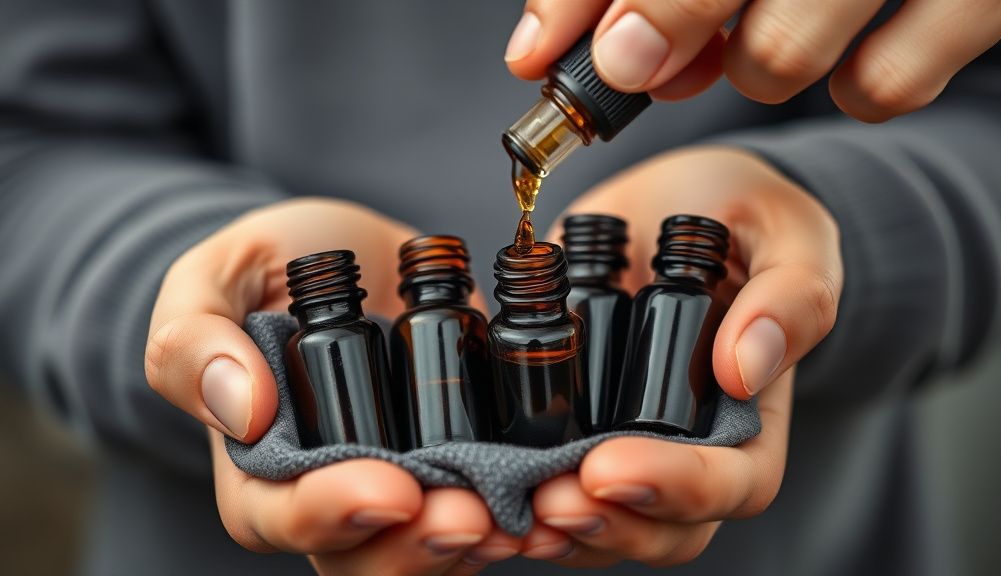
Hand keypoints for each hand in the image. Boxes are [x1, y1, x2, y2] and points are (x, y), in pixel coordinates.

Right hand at [145, 198, 509, 573]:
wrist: (346, 249)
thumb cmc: (268, 262)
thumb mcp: (216, 277)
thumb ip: (194, 338)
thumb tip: (241, 408)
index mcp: (258, 460)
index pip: (277, 517)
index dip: (329, 514)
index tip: (387, 492)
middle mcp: (329, 486)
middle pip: (362, 554)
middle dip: (415, 546)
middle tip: (469, 517)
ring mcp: (400, 475)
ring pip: (427, 546)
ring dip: (473, 539)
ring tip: (516, 516)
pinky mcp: (457, 454)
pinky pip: (484, 503)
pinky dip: (517, 505)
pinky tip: (549, 491)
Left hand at [505, 0, 1000, 121]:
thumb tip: (548, 43)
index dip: (576, 2)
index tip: (537, 57)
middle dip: (662, 30)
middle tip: (647, 60)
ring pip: (777, 58)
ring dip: (756, 66)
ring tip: (773, 31)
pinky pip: (881, 90)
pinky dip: (854, 90)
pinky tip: (854, 52)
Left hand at [521, 147, 841, 565]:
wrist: (679, 194)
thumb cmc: (750, 214)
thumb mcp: (788, 235)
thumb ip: (790, 296)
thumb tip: (744, 368)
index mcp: (751, 416)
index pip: (733, 484)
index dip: (677, 491)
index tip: (611, 469)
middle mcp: (688, 443)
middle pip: (662, 526)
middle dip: (605, 524)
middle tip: (548, 501)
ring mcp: (624, 436)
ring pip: (601, 520)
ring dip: (556, 525)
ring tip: (509, 506)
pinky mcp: (568, 415)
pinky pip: (547, 476)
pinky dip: (514, 489)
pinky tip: (477, 480)